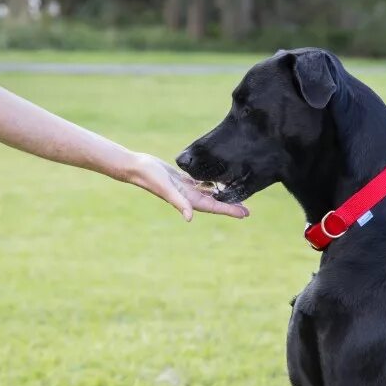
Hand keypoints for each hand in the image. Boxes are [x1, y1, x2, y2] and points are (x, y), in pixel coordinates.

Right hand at [126, 152, 248, 220]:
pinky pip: (201, 184)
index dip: (230, 210)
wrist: (137, 167)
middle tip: (247, 209)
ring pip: (209, 194)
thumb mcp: (167, 188)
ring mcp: (186, 188)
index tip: (245, 214)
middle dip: (230, 205)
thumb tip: (190, 218)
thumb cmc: (151, 178)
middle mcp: (189, 196)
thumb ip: (179, 203)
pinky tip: (218, 182)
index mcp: (189, 200)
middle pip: (215, 202)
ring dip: (222, 196)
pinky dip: (211, 184)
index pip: (214, 207)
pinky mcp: (183, 179)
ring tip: (236, 196)